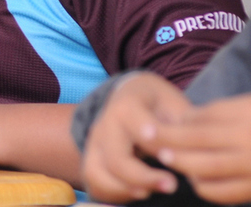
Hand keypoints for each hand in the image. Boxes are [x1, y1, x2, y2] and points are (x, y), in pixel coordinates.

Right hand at [81, 73, 190, 202]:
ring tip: (150, 193)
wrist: (133, 98)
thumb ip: (186, 128)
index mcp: (127, 105)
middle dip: (142, 176)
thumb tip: (198, 160)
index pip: (134, 122)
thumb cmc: (160, 106)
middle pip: (115, 157)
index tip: (167, 153)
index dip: (150, 137)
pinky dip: (113, 193)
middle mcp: (105, 124)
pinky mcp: (93, 160)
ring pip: (97, 172)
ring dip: (124, 188)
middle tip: (172, 185)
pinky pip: (94, 182)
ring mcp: (95, 143)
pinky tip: (138, 193)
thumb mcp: (175, 105)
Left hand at [152, 94, 250, 204]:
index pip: (203, 120)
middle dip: (170, 142)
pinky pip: (223, 193)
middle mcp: (250, 142)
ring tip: (170, 159)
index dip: (175, 124)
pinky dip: (205, 188)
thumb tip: (182, 122)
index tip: (150, 124)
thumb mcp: (248, 108)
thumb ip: (219, 114)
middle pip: (199, 142)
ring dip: (184, 165)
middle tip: (149, 140)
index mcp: (248, 117)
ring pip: (207, 170)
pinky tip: (197, 180)